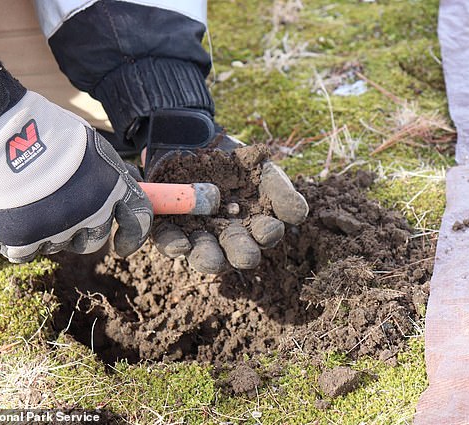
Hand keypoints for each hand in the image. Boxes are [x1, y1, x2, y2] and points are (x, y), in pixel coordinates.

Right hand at [0, 61, 152, 261]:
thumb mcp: (94, 146)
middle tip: (64, 212)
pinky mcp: (24, 240)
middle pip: (95, 240)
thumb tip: (131, 185)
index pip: (138, 222)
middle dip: (83, 232)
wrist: (1, 133)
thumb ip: (112, 174)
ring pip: (60, 245)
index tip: (123, 245)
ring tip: (33, 201)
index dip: (133, 238)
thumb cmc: (49, 132)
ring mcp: (58, 229)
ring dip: (51, 231)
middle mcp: (92, 213)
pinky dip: (21, 240)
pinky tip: (14, 217)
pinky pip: (27, 252)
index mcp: (114, 189)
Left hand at [135, 109, 307, 273]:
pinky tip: (179, 245)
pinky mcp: (168, 228)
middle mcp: (227, 237)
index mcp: (254, 226)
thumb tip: (300, 215)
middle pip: (235, 252)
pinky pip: (170, 241)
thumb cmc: (235, 161)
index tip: (268, 229)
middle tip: (245, 256)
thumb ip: (281, 192)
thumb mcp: (263, 170)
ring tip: (210, 259)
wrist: (194, 139)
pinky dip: (174, 245)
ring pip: (203, 253)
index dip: (267, 234)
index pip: (264, 235)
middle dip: (240, 254)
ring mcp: (198, 235)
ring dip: (207, 258)